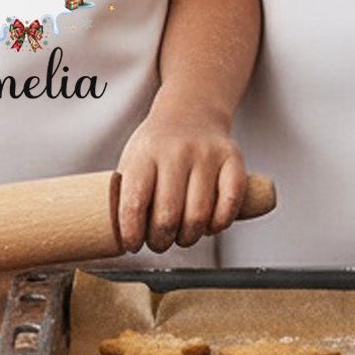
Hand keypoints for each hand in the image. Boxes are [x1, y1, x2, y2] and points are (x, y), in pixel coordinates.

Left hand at [115, 102, 248, 253]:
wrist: (191, 110)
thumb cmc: (157, 147)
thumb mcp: (132, 159)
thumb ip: (127, 195)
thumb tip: (120, 239)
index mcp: (145, 153)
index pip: (135, 203)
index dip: (132, 234)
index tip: (132, 244)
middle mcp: (177, 151)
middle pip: (168, 216)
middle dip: (160, 241)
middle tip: (158, 242)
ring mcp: (207, 154)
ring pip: (199, 216)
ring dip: (188, 238)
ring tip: (181, 236)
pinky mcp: (233, 158)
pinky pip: (230, 203)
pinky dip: (219, 224)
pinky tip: (208, 225)